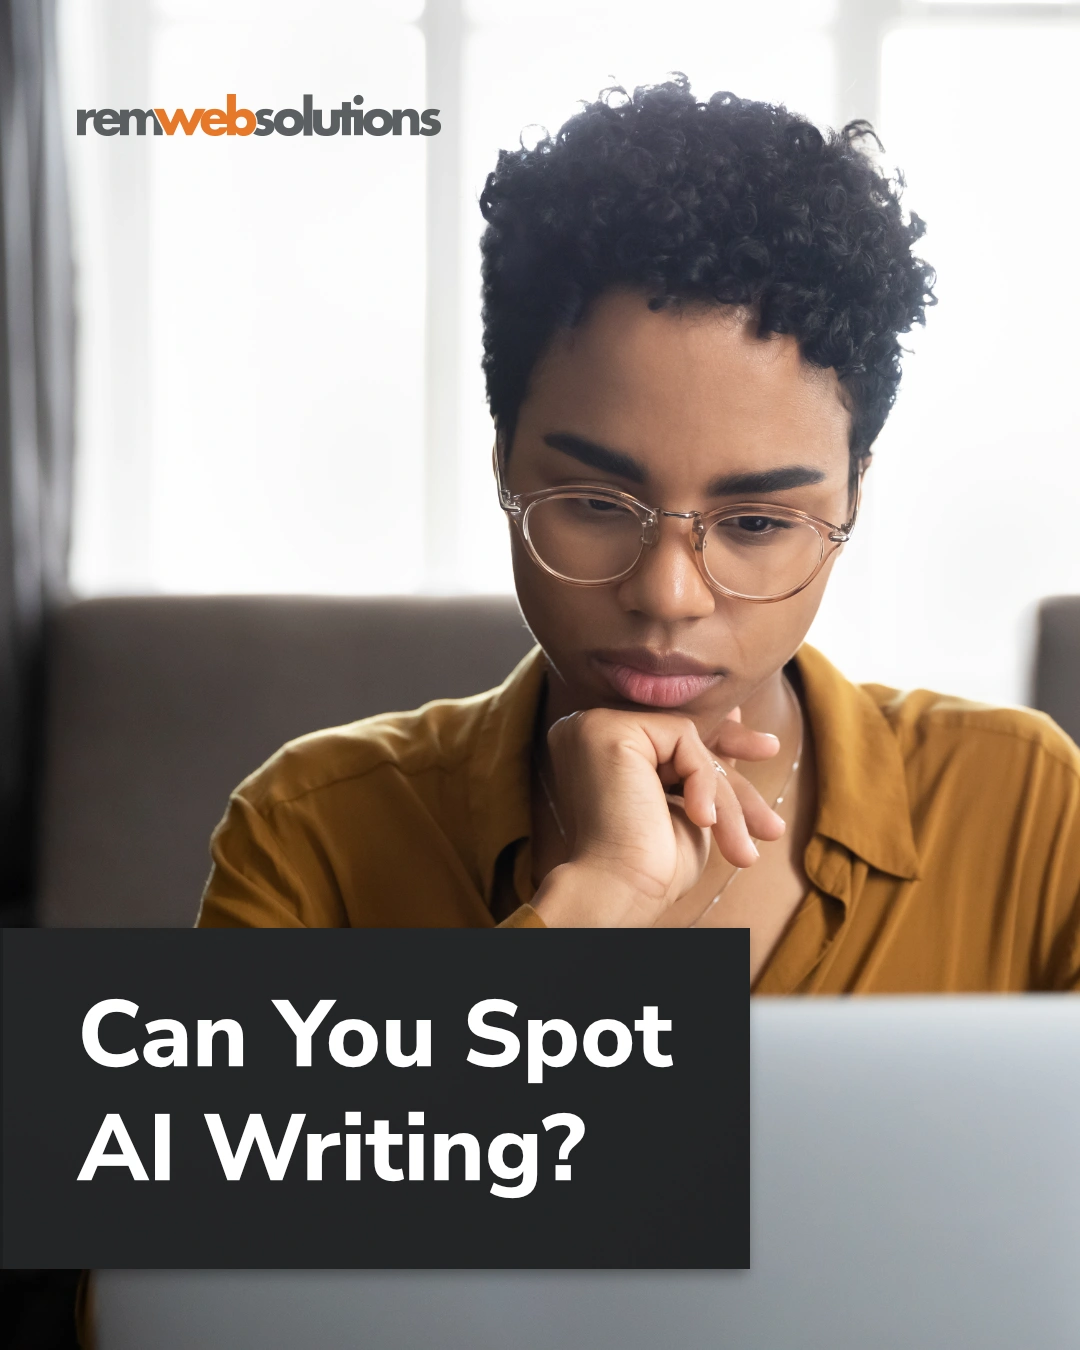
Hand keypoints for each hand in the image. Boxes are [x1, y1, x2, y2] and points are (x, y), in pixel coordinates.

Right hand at [532, 706, 785, 927]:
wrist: (623, 892)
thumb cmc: (652, 863)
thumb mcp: (687, 801)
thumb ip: (699, 760)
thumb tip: (734, 714)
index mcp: (598, 746)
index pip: (669, 739)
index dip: (718, 751)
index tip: (764, 751)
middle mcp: (588, 728)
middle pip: (680, 737)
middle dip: (731, 769)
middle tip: (771, 785)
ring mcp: (594, 725)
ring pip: (686, 740)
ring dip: (723, 793)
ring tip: (741, 843)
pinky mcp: (608, 729)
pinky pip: (682, 738)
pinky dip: (702, 781)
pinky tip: (703, 820)